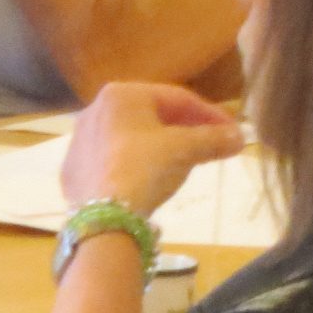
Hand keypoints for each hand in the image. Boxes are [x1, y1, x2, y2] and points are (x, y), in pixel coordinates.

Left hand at [60, 82, 244, 214]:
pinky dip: (135, 164)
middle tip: (211, 144)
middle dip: (185, 129)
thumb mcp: (186, 150)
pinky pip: (113, 160)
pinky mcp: (73, 171)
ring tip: (184, 162)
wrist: (104, 217)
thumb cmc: (145, 168)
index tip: (232, 131)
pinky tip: (149, 180)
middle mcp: (96, 109)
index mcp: (123, 94)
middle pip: (153, 116)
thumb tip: (240, 137)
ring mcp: (80, 141)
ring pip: (131, 138)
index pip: (178, 98)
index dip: (210, 115)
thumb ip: (214, 138)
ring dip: (161, 146)